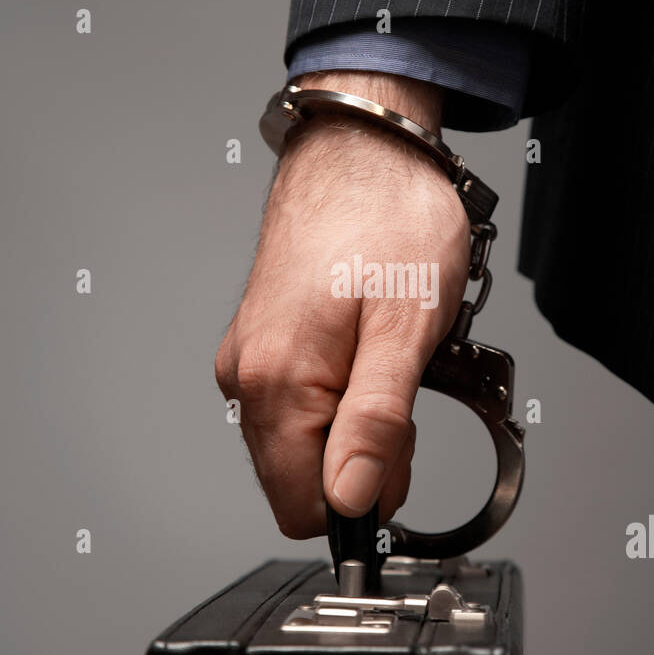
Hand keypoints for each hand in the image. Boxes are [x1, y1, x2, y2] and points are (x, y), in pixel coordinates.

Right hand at [215, 71, 469, 537]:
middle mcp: (247, 377)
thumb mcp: (405, 332)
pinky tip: (367, 351)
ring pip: (301, 442)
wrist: (362, 147)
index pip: (304, 507)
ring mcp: (249, 359)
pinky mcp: (260, 343)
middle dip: (362, 460)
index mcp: (278, 383)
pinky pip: (297, 404)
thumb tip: (352, 500)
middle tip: (404, 400)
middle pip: (300, 478)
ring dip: (353, 425)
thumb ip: (375, 426)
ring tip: (388, 363)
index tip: (399, 450)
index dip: (364, 498)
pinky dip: (339, 396)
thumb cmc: (390, 220)